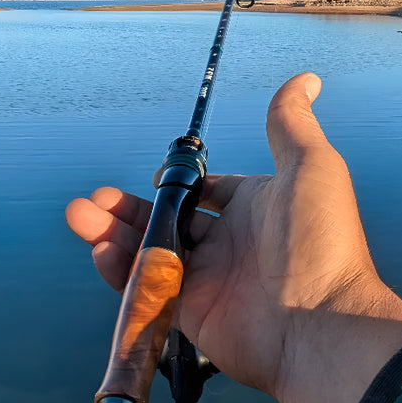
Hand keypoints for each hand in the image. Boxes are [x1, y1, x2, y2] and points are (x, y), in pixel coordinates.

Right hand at [65, 72, 401, 402]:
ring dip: (112, 233)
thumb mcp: (310, 166)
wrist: (321, 323)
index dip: (177, 184)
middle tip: (94, 199)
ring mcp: (208, 281)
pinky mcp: (190, 315)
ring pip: (149, 252)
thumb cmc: (322, 242)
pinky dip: (121, 271)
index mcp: (254, 208)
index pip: (204, 191)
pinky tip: (100, 249)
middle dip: (127, 208)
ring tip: (79, 216)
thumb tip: (306, 79)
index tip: (156, 177)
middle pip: (167, 220)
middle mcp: (229, 244)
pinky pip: (147, 289)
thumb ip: (290, 124)